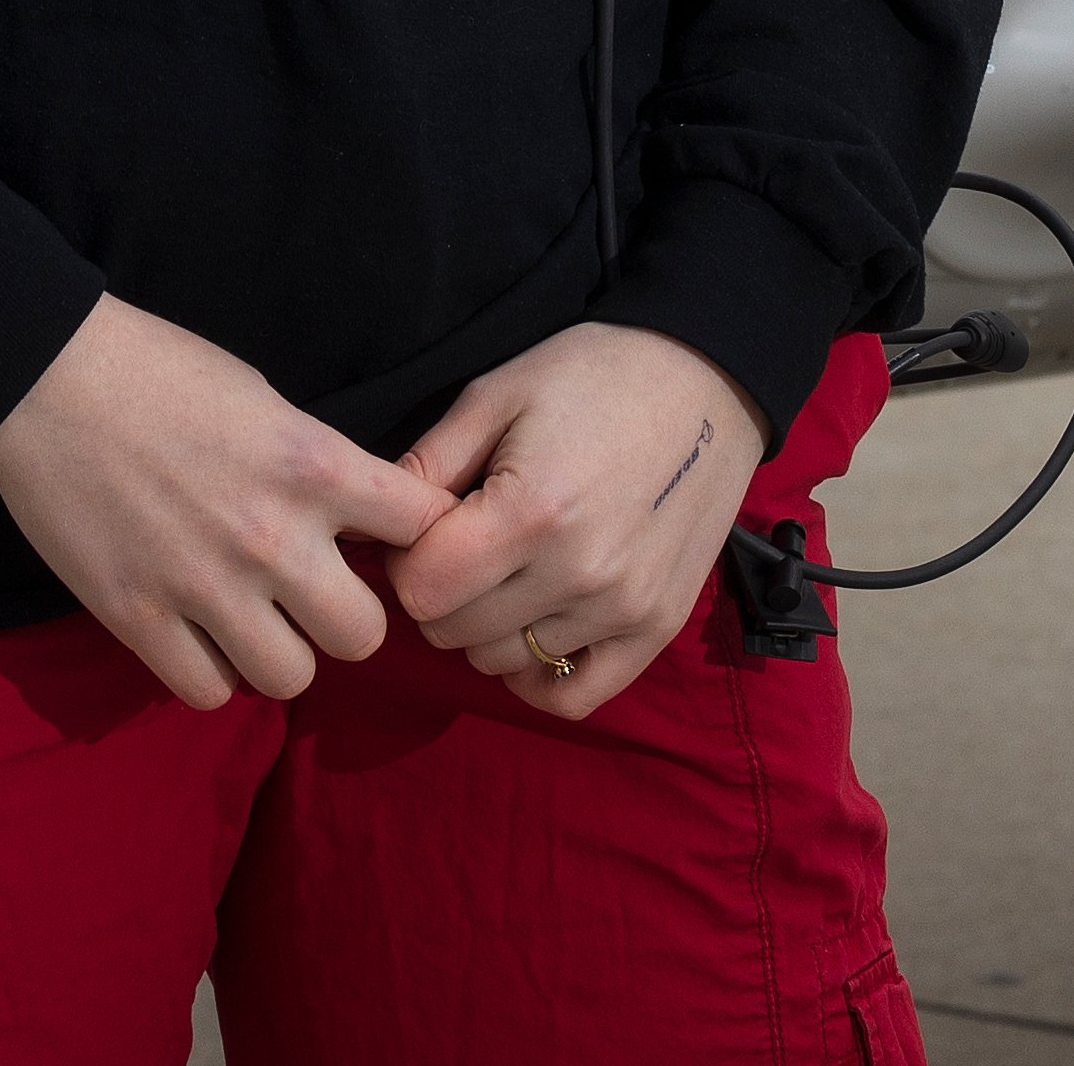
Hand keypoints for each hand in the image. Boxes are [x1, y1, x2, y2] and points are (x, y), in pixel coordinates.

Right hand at [0, 294, 458, 711]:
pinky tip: (199, 633)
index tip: (386, 542)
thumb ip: (321, 467)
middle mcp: (272, 536)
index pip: (421, 528)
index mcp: (313, 465)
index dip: (413, 538)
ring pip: (290, 678)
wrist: (47, 377)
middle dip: (345, 616)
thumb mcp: (268, 401)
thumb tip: (364, 523)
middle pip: (363, 635)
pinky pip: (207, 691)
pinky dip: (211, 670)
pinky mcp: (138, 619)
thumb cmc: (161, 370)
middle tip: (313, 594)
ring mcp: (203, 586)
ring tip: (253, 619)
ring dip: (279, 652)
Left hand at [390, 323, 770, 720]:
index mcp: (531, 512)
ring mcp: (623, 609)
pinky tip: (533, 628)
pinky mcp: (657, 628)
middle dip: (440, 592)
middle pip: (452, 633)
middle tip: (467, 545)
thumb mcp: (496, 395)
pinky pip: (573, 696)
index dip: (406, 558)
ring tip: (510, 570)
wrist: (707, 380)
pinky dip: (539, 675)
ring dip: (486, 626)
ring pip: (501, 663)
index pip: (420, 591)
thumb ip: (425, 466)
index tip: (430, 527)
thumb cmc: (593, 375)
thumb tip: (365, 526)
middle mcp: (578, 574)